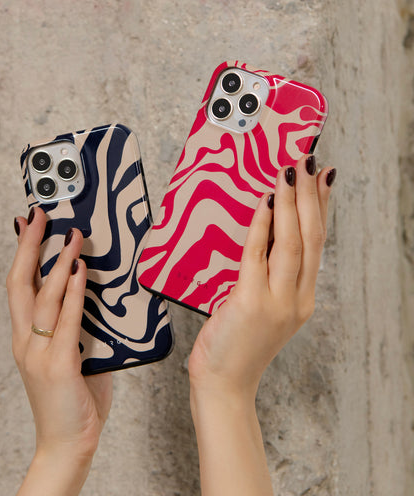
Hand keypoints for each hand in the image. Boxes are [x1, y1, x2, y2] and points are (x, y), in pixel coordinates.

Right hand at [6, 207, 111, 494]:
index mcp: (27, 336)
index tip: (28, 224)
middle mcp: (26, 340)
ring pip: (42, 297)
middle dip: (29, 245)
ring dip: (56, 262)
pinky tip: (79, 272)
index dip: (22, 252)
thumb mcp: (73, 353)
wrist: (68, 442)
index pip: (19, 285)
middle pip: (20, 282)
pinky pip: (65, 321)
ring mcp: (39, 353)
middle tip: (39, 215)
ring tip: (72, 236)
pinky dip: (72, 294)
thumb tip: (97, 292)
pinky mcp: (57, 365)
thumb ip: (79, 324)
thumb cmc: (74, 396)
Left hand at [189, 154, 334, 398]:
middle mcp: (296, 299)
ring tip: (289, 173)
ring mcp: (277, 302)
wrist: (225, 384)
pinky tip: (264, 204)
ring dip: (290, 204)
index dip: (320, 209)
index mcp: (301, 299)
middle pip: (310, 238)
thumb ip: (264, 275)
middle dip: (310, 197)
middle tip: (307, 163)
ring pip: (290, 243)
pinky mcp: (250, 303)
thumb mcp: (259, 307)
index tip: (321, 180)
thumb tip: (260, 234)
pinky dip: (261, 227)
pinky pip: (257, 256)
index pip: (315, 245)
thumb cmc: (236, 345)